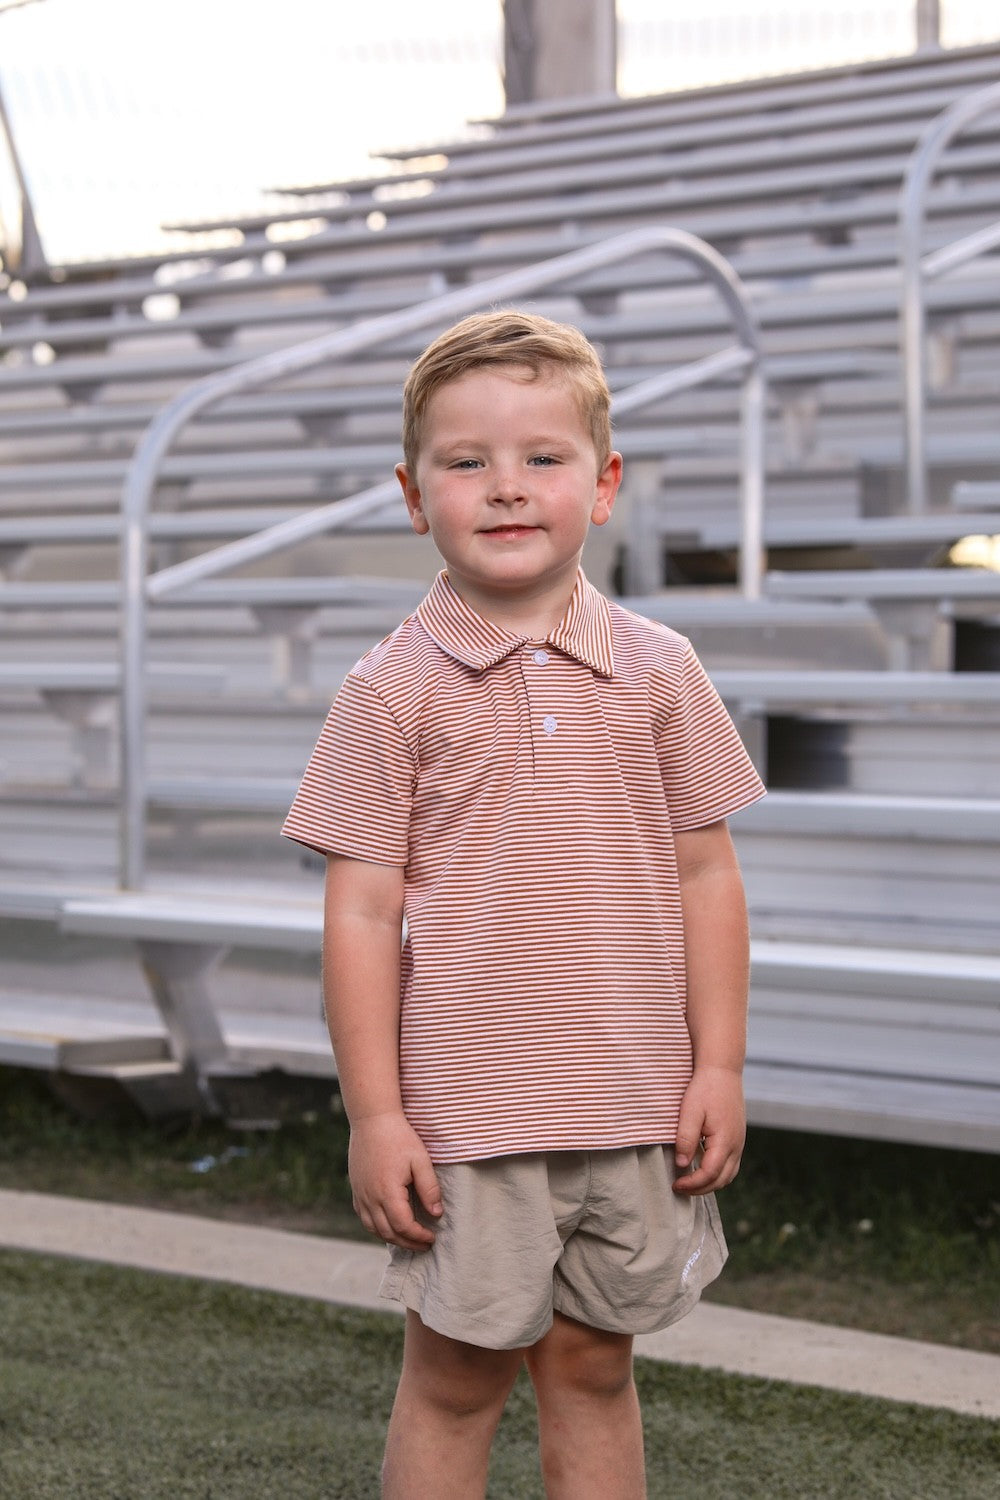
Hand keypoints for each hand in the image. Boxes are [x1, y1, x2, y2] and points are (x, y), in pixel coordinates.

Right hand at [348, 1111, 442, 1250]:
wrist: (372, 1119)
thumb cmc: (399, 1137)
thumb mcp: (420, 1160)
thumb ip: (429, 1188)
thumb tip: (436, 1214)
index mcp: (388, 1192)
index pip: (404, 1226)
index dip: (419, 1236)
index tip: (432, 1237)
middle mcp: (370, 1198)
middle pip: (388, 1233)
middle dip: (407, 1243)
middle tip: (424, 1244)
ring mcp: (360, 1194)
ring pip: (373, 1228)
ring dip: (392, 1238)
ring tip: (409, 1239)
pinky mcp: (356, 1189)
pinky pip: (364, 1217)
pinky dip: (377, 1228)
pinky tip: (389, 1226)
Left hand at [672, 1066, 745, 1195]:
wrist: (722, 1070)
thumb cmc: (705, 1088)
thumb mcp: (690, 1112)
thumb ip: (686, 1139)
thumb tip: (682, 1164)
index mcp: (725, 1141)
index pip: (710, 1174)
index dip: (692, 1184)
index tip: (675, 1185)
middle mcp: (736, 1145)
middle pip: (721, 1180)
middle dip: (700, 1189)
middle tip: (679, 1188)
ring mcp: (739, 1142)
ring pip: (728, 1175)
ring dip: (710, 1183)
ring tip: (689, 1182)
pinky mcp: (738, 1138)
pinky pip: (730, 1165)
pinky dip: (717, 1174)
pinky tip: (701, 1168)